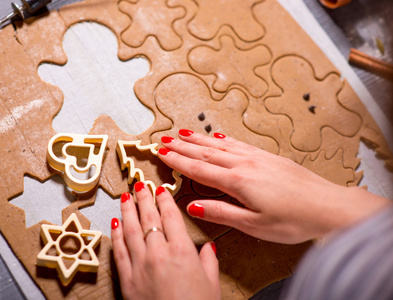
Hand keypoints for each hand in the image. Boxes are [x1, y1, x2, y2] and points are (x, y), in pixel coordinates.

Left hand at [111, 182, 219, 299]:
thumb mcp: (212, 285)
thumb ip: (209, 262)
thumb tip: (208, 248)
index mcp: (182, 252)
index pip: (171, 217)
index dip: (164, 200)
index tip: (160, 189)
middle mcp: (159, 253)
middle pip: (149, 218)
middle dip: (144, 198)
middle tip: (139, 184)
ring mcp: (140, 265)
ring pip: (131, 229)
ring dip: (128, 210)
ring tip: (125, 196)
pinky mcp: (127, 279)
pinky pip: (119, 251)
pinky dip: (116, 234)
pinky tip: (114, 223)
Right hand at [158, 129, 390, 243]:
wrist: (328, 206)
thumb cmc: (294, 220)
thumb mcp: (254, 224)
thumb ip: (222, 212)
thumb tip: (193, 206)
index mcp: (238, 181)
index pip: (198, 168)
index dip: (177, 160)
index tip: (161, 153)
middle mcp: (244, 164)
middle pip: (206, 152)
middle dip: (182, 146)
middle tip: (163, 138)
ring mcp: (257, 157)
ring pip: (220, 145)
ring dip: (199, 139)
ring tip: (183, 132)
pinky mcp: (268, 157)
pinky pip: (239, 144)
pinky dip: (223, 139)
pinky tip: (217, 137)